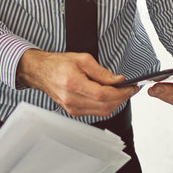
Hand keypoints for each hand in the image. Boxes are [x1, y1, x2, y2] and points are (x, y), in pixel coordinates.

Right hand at [16, 48, 135, 116]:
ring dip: (115, 103)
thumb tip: (118, 80)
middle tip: (128, 89)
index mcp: (73, 84)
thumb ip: (102, 72)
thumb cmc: (59, 64)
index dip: (120, 92)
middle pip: (105, 106)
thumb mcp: (82, 60)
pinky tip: (108, 96)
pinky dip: (105, 105)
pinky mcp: (74, 112)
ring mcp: (72, 108)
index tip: (130, 87)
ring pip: (102, 112)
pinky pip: (95, 112)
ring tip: (120, 92)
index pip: (103, 94)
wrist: (42, 73)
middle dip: (121, 98)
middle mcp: (72, 99)